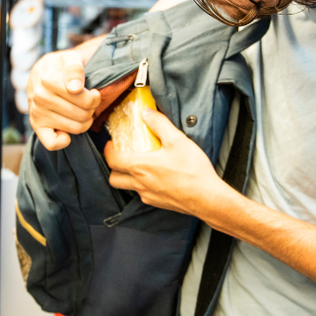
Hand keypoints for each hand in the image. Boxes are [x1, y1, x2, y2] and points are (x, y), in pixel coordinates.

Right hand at [27, 51, 100, 149]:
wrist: (41, 73)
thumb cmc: (59, 67)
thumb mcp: (69, 58)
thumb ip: (74, 68)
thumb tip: (75, 88)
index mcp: (48, 80)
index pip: (85, 100)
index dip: (95, 97)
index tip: (93, 93)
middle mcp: (40, 97)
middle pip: (83, 114)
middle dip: (91, 109)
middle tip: (88, 103)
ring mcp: (37, 113)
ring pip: (75, 128)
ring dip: (84, 122)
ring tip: (81, 111)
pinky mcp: (36, 126)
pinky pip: (52, 143)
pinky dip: (64, 140)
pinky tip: (67, 131)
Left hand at [104, 109, 234, 217]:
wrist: (207, 198)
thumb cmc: (193, 171)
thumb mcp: (177, 140)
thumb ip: (159, 124)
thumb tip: (147, 113)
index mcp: (140, 167)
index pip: (112, 160)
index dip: (108, 150)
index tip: (111, 144)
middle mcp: (140, 184)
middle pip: (114, 178)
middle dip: (113, 167)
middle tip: (121, 156)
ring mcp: (148, 195)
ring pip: (127, 188)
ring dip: (127, 177)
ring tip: (138, 166)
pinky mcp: (158, 203)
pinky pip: (143, 194)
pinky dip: (142, 185)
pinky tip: (156, 177)